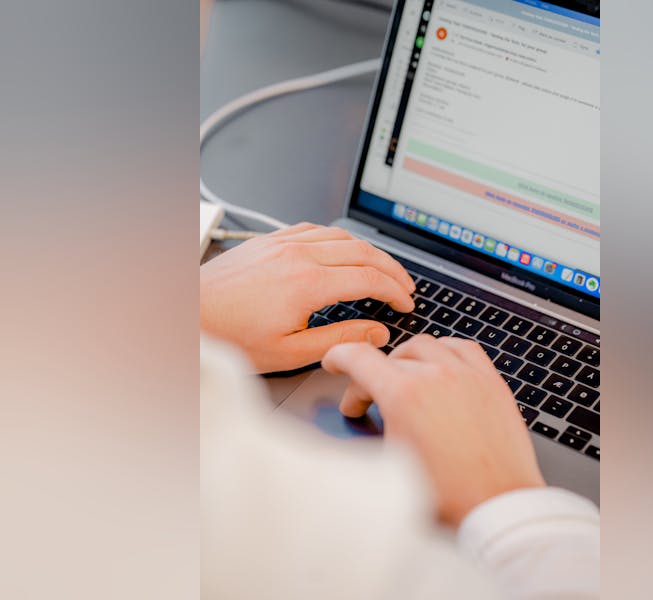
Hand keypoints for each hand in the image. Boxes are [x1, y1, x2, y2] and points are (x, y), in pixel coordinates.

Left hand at [200, 223, 415, 372]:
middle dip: (392, 269)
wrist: (186, 314)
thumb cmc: (230, 337)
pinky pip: (315, 229)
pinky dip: (339, 239)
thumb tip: (376, 332)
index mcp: (307, 284)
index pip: (370, 278)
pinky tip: (343, 250)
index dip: (395, 291)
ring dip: (369, 251)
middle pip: (363, 251)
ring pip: (342, 236)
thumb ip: (339, 340)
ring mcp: (283, 243)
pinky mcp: (270, 240)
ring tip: (382, 270)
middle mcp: (298, 255)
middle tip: (405, 287)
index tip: (405, 303)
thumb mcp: (289, 352)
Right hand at [322, 335, 545, 526]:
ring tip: (401, 380)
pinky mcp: (491, 383)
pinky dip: (445, 351)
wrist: (496, 504)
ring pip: (426, 346)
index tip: (335, 363)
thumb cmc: (447, 495)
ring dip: (406, 360)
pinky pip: (464, 348)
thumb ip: (364, 434)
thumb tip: (350, 422)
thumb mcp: (388, 465)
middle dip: (371, 378)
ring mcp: (467, 376)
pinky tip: (441, 365)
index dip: (339, 358)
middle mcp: (437, 377)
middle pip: (390, 358)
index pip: (360, 358)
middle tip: (368, 403)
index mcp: (405, 395)